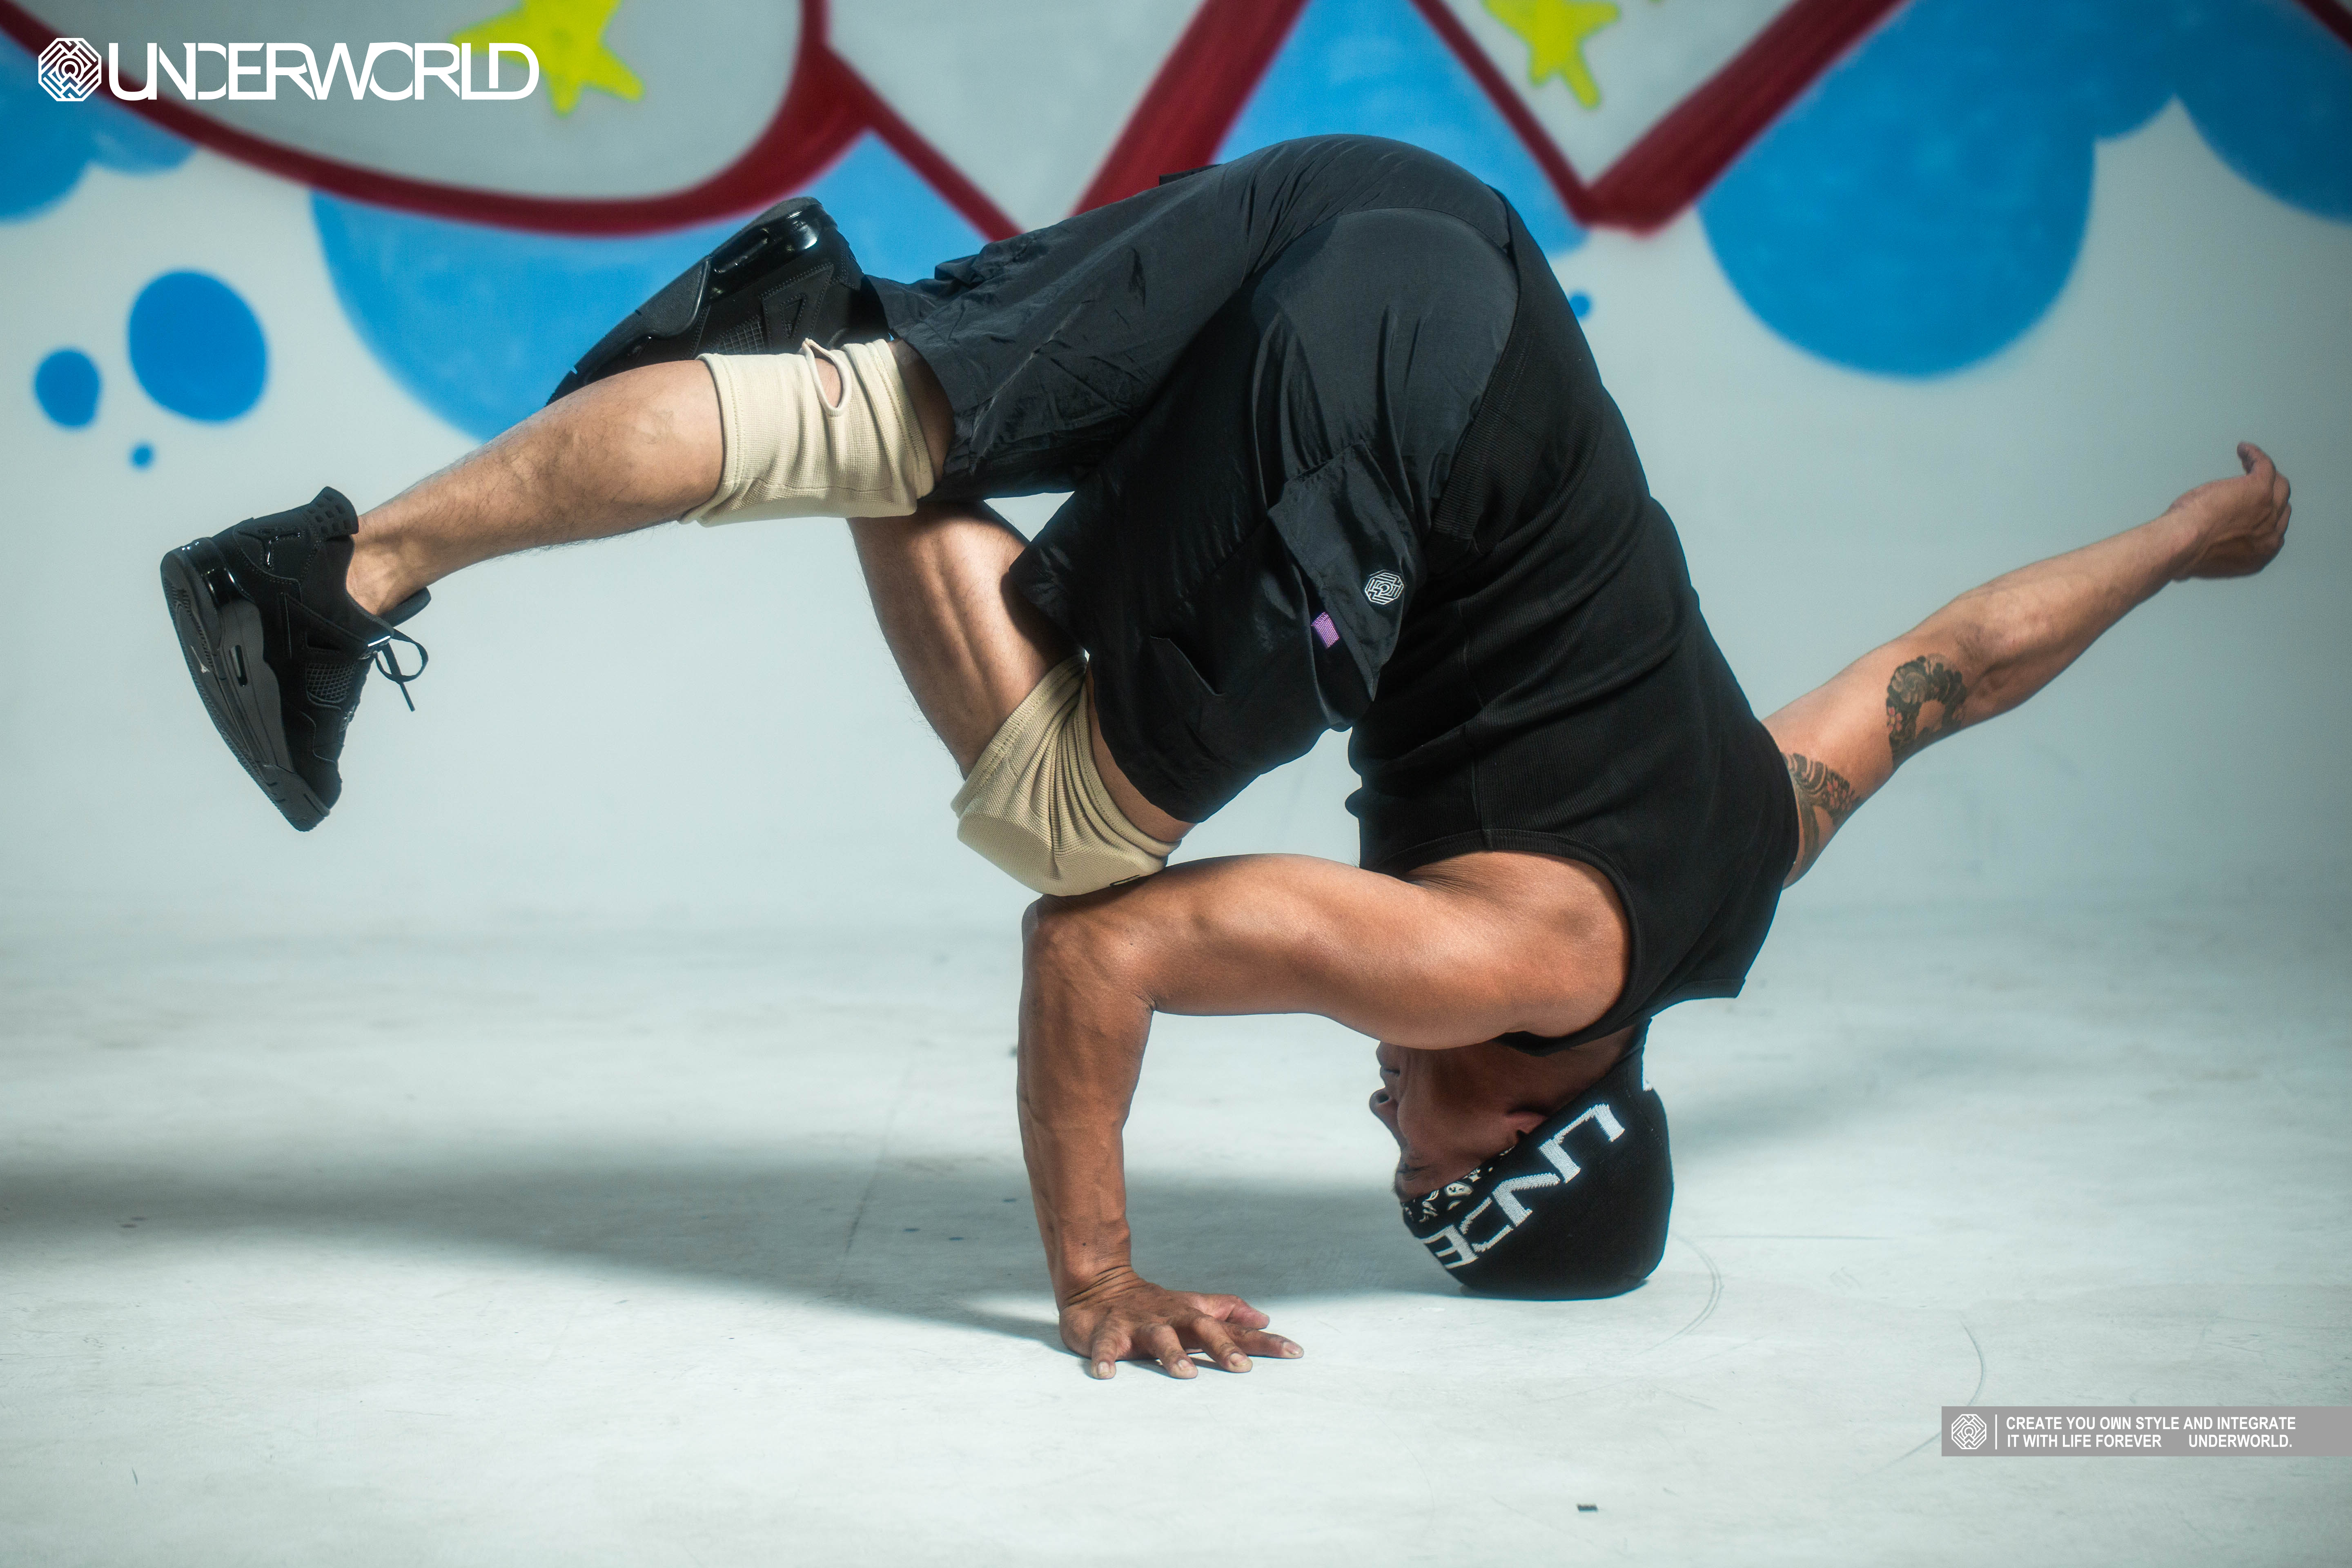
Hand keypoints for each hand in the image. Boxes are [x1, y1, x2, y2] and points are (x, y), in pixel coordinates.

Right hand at [1059, 1266, 1303, 1379]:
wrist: (1098, 1284)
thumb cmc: (1153, 1305)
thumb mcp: (1192, 1306)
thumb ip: (1226, 1313)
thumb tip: (1262, 1320)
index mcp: (1192, 1315)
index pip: (1234, 1330)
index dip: (1264, 1341)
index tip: (1295, 1353)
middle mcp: (1170, 1318)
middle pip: (1200, 1329)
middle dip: (1222, 1347)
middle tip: (1242, 1368)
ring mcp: (1139, 1324)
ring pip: (1158, 1338)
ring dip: (1171, 1355)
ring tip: (1186, 1373)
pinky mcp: (1107, 1332)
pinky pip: (1104, 1346)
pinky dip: (1104, 1359)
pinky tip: (1106, 1374)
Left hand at [2167, 442, 2291, 580]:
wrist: (2185, 543)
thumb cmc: (2184, 553)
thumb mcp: (2202, 562)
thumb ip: (2210, 556)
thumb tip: (2194, 558)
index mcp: (2259, 555)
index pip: (2272, 531)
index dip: (2263, 517)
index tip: (2248, 508)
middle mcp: (2271, 535)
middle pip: (2281, 506)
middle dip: (2270, 494)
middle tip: (2250, 483)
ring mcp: (2268, 510)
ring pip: (2278, 485)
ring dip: (2265, 472)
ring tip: (2248, 462)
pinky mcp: (2259, 489)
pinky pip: (2264, 466)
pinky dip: (2255, 456)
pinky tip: (2243, 449)